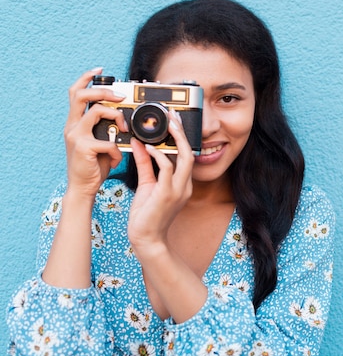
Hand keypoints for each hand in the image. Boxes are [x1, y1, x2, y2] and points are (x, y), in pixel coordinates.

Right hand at [63, 68, 125, 198]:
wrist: (82, 188)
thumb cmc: (94, 166)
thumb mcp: (99, 143)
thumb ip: (107, 130)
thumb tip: (124, 120)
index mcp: (75, 122)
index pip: (76, 92)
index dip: (86, 78)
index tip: (100, 69)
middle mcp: (72, 126)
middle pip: (82, 94)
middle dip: (104, 90)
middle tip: (120, 96)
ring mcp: (76, 136)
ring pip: (96, 111)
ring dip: (116, 116)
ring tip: (124, 128)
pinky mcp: (84, 148)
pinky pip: (108, 141)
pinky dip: (117, 150)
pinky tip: (116, 159)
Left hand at [127, 110, 194, 254]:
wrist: (146, 240)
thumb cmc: (146, 216)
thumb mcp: (146, 184)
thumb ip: (144, 164)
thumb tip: (138, 142)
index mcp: (182, 183)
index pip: (186, 155)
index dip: (181, 137)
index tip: (172, 120)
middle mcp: (184, 185)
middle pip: (190, 152)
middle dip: (181, 132)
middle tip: (171, 115)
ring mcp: (178, 190)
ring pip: (184, 158)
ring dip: (175, 139)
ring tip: (165, 125)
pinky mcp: (167, 194)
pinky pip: (167, 169)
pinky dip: (158, 155)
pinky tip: (146, 146)